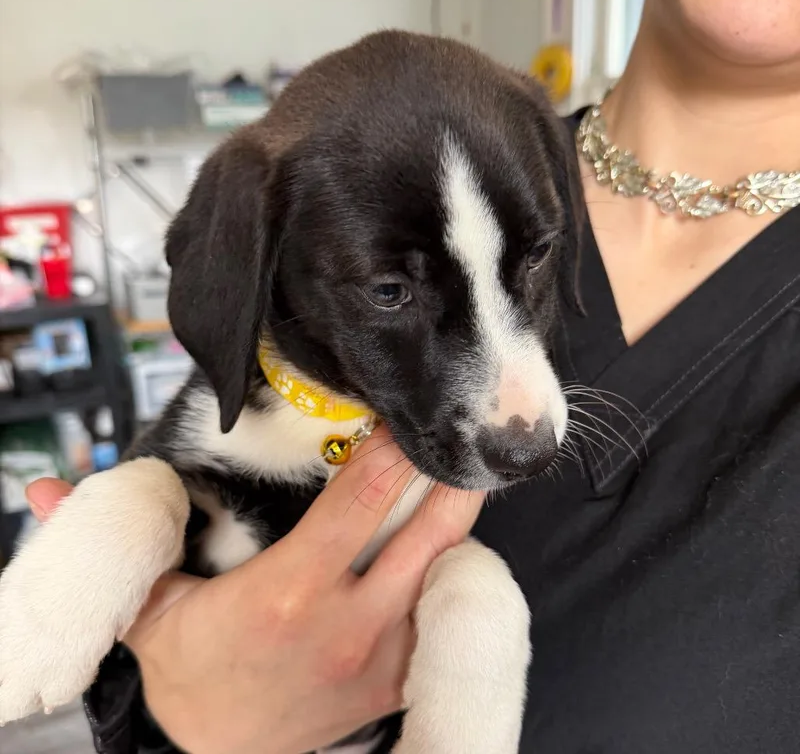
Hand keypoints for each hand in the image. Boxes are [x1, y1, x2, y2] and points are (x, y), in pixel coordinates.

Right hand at [26, 427, 483, 753]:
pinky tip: (447, 546)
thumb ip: (121, 544)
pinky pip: (445, 616)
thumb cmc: (195, 670)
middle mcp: (350, 621)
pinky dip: (452, 575)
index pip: (361, 501)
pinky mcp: (398, 679)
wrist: (221, 753)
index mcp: (290, 590)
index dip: (388, 452)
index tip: (397, 420)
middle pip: (431, 531)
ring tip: (456, 482)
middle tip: (455, 443)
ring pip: (449, 570)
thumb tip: (44, 491)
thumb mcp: (153, 609)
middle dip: (449, 480)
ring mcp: (383, 655)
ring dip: (457, 524)